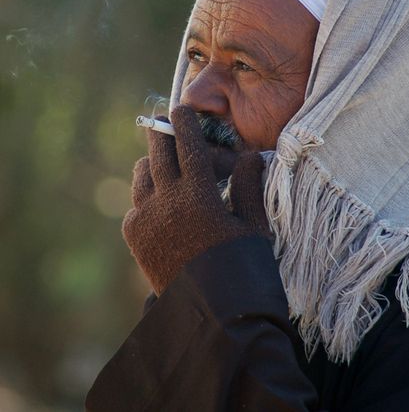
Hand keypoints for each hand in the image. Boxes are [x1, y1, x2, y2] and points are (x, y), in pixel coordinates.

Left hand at [122, 105, 267, 294]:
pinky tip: (161, 205)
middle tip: (164, 123)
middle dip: (161, 134)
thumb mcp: (254, 228)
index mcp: (199, 195)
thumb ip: (247, 187)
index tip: (181, 109)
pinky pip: (135, 205)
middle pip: (157, 153)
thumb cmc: (243, 270)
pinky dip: (145, 197)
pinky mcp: (135, 238)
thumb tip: (250, 155)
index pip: (188, 146)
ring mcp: (146, 220)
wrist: (212, 319)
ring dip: (151, 165)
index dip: (185, 124)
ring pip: (141, 176)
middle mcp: (166, 202)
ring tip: (163, 165)